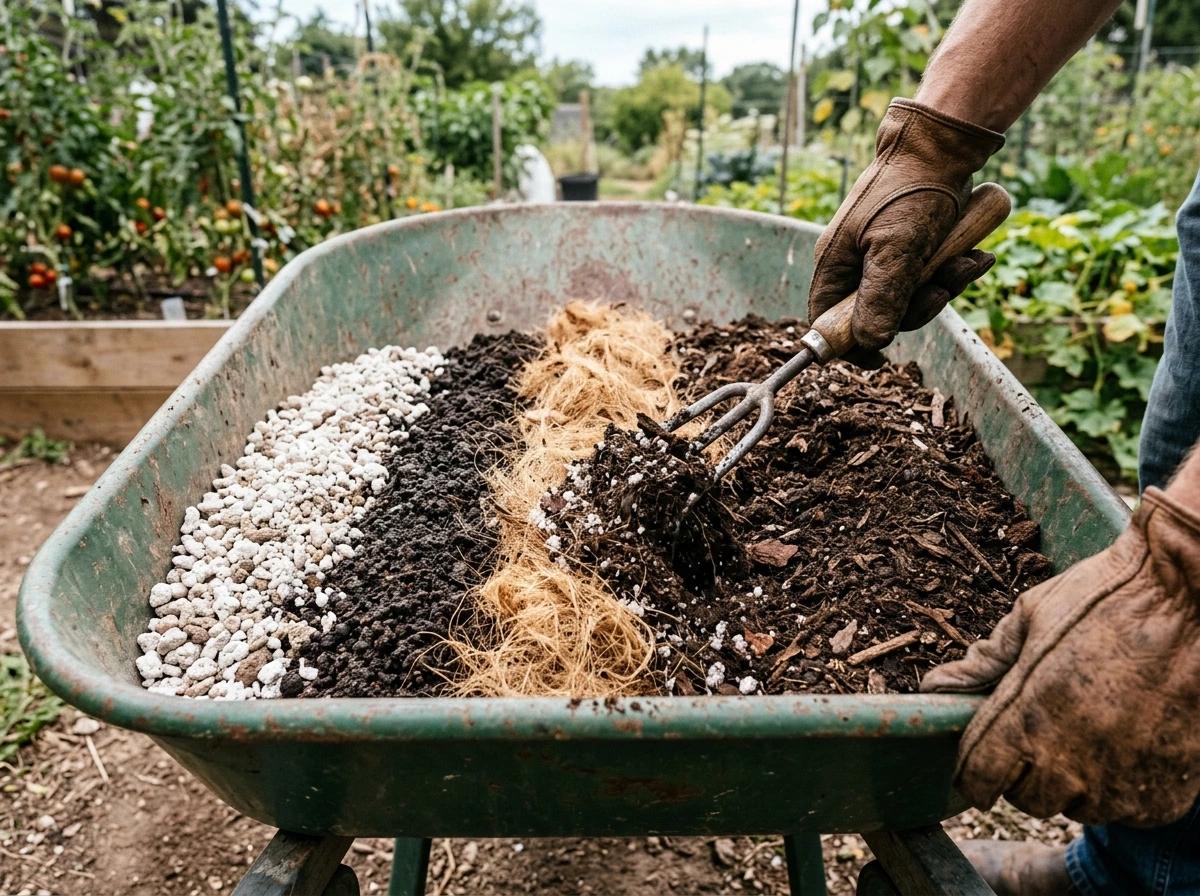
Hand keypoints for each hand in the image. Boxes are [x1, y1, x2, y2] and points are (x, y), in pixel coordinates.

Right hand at [808, 99, 1003, 362]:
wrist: (943, 147)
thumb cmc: (911, 192)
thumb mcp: (897, 250)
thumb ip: (882, 299)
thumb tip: (870, 343)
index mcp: (835, 265)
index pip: (827, 322)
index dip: (851, 343)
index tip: (882, 357)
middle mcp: (855, 266)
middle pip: (876, 318)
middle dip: (915, 310)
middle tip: (939, 290)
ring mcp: (884, 259)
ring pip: (909, 301)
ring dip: (944, 288)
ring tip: (966, 261)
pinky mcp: (913, 251)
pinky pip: (931, 280)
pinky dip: (954, 272)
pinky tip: (974, 255)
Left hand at [921, 476, 1199, 827]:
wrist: (1195, 600)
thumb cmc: (1107, 597)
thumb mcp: (1031, 616)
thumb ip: (985, 660)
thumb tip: (939, 685)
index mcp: (1025, 718)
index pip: (977, 777)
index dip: (972, 772)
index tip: (978, 763)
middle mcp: (1068, 763)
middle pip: (1025, 798)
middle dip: (1023, 771)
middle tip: (1042, 731)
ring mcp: (1119, 784)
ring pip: (1077, 808)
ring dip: (1074, 782)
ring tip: (1090, 732)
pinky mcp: (1164, 795)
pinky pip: (1127, 810)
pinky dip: (1122, 788)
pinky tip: (1128, 745)